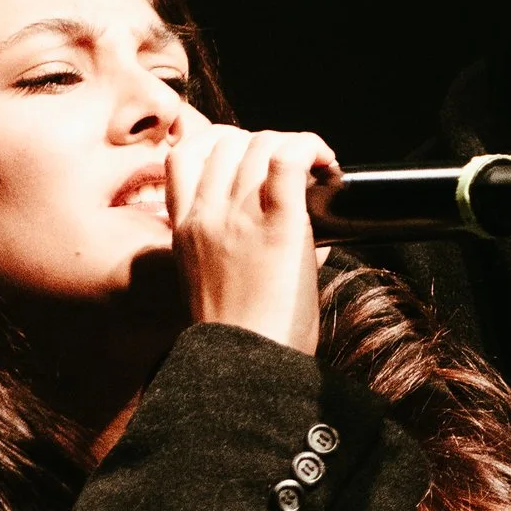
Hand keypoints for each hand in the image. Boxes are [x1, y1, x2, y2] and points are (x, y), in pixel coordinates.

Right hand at [166, 110, 332, 356]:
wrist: (246, 368)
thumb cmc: (239, 339)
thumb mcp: (210, 284)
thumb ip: (232, 247)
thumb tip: (292, 228)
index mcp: (183, 230)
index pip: (183, 157)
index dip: (217, 144)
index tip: (246, 158)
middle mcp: (206, 214)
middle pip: (227, 142)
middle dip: (261, 143)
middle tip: (290, 168)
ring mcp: (239, 216)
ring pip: (260, 143)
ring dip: (292, 145)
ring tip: (316, 167)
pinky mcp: (279, 223)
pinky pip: (289, 159)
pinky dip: (312, 149)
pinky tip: (328, 166)